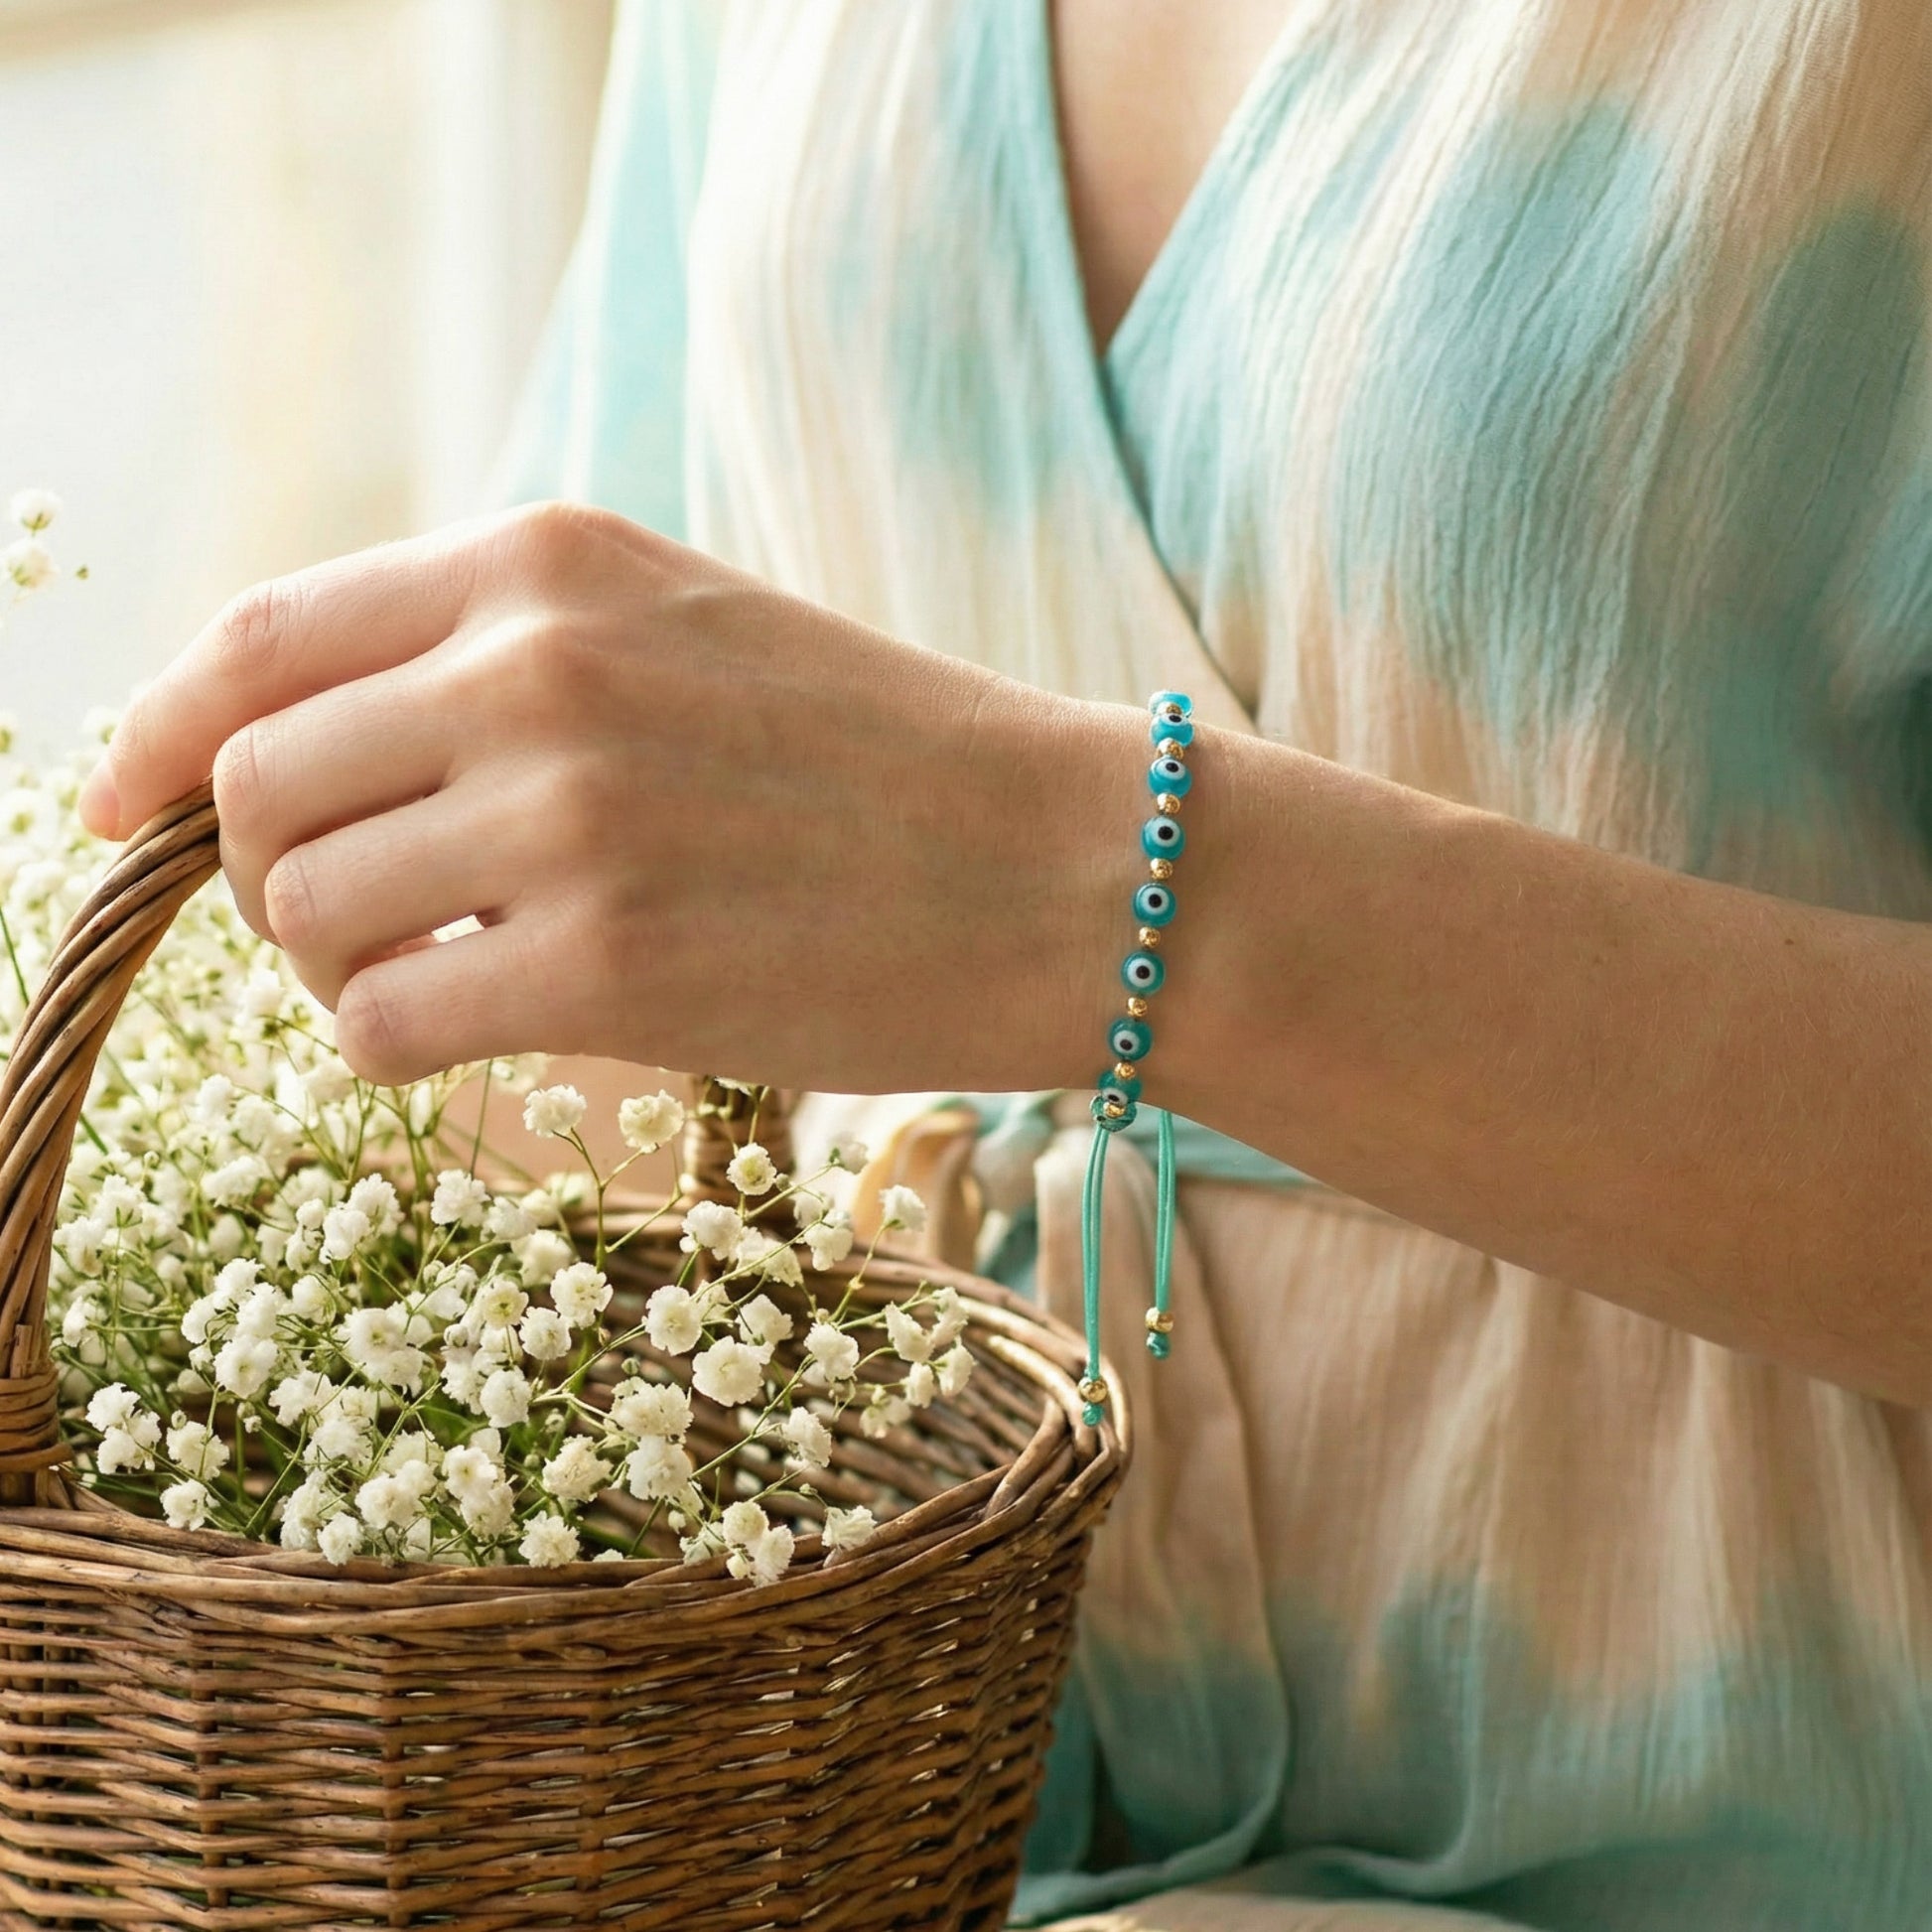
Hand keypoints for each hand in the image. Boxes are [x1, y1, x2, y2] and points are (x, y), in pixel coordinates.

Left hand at [80, 503, 1141, 1089]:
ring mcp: (568, 818)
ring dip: (340, 966)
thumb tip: (307, 747)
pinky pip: (381, 1026)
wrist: (1066, 865)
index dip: (157, 733)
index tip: (118, 810)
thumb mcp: (687, 631)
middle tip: (355, 923)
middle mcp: (534, 669)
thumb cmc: (885, 760)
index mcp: (547, 562)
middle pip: (257, 787)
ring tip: (450, 975)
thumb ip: (502, 653)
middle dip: (265, 874)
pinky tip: (488, 1029)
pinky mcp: (608, 968)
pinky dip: (397, 1045)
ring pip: (304, 914)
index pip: (261, 638)